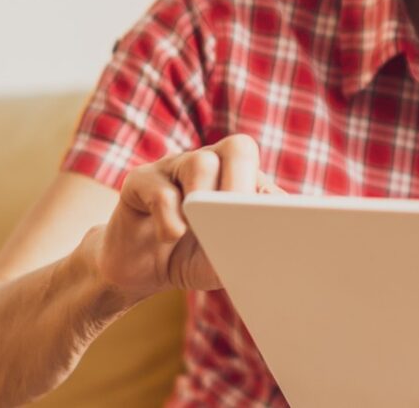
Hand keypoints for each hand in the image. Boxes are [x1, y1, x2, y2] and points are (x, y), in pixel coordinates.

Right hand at [90, 133, 279, 303]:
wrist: (138, 270)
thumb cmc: (189, 258)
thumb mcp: (222, 260)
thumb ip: (245, 249)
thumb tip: (268, 246)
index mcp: (237, 178)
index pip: (266, 173)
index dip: (273, 197)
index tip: (280, 226)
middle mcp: (209, 165)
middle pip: (238, 148)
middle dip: (245, 184)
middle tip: (242, 219)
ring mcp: (174, 168)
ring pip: (201, 162)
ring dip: (207, 197)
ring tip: (202, 229)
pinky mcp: (140, 181)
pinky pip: (161, 189)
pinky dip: (171, 216)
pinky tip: (171, 236)